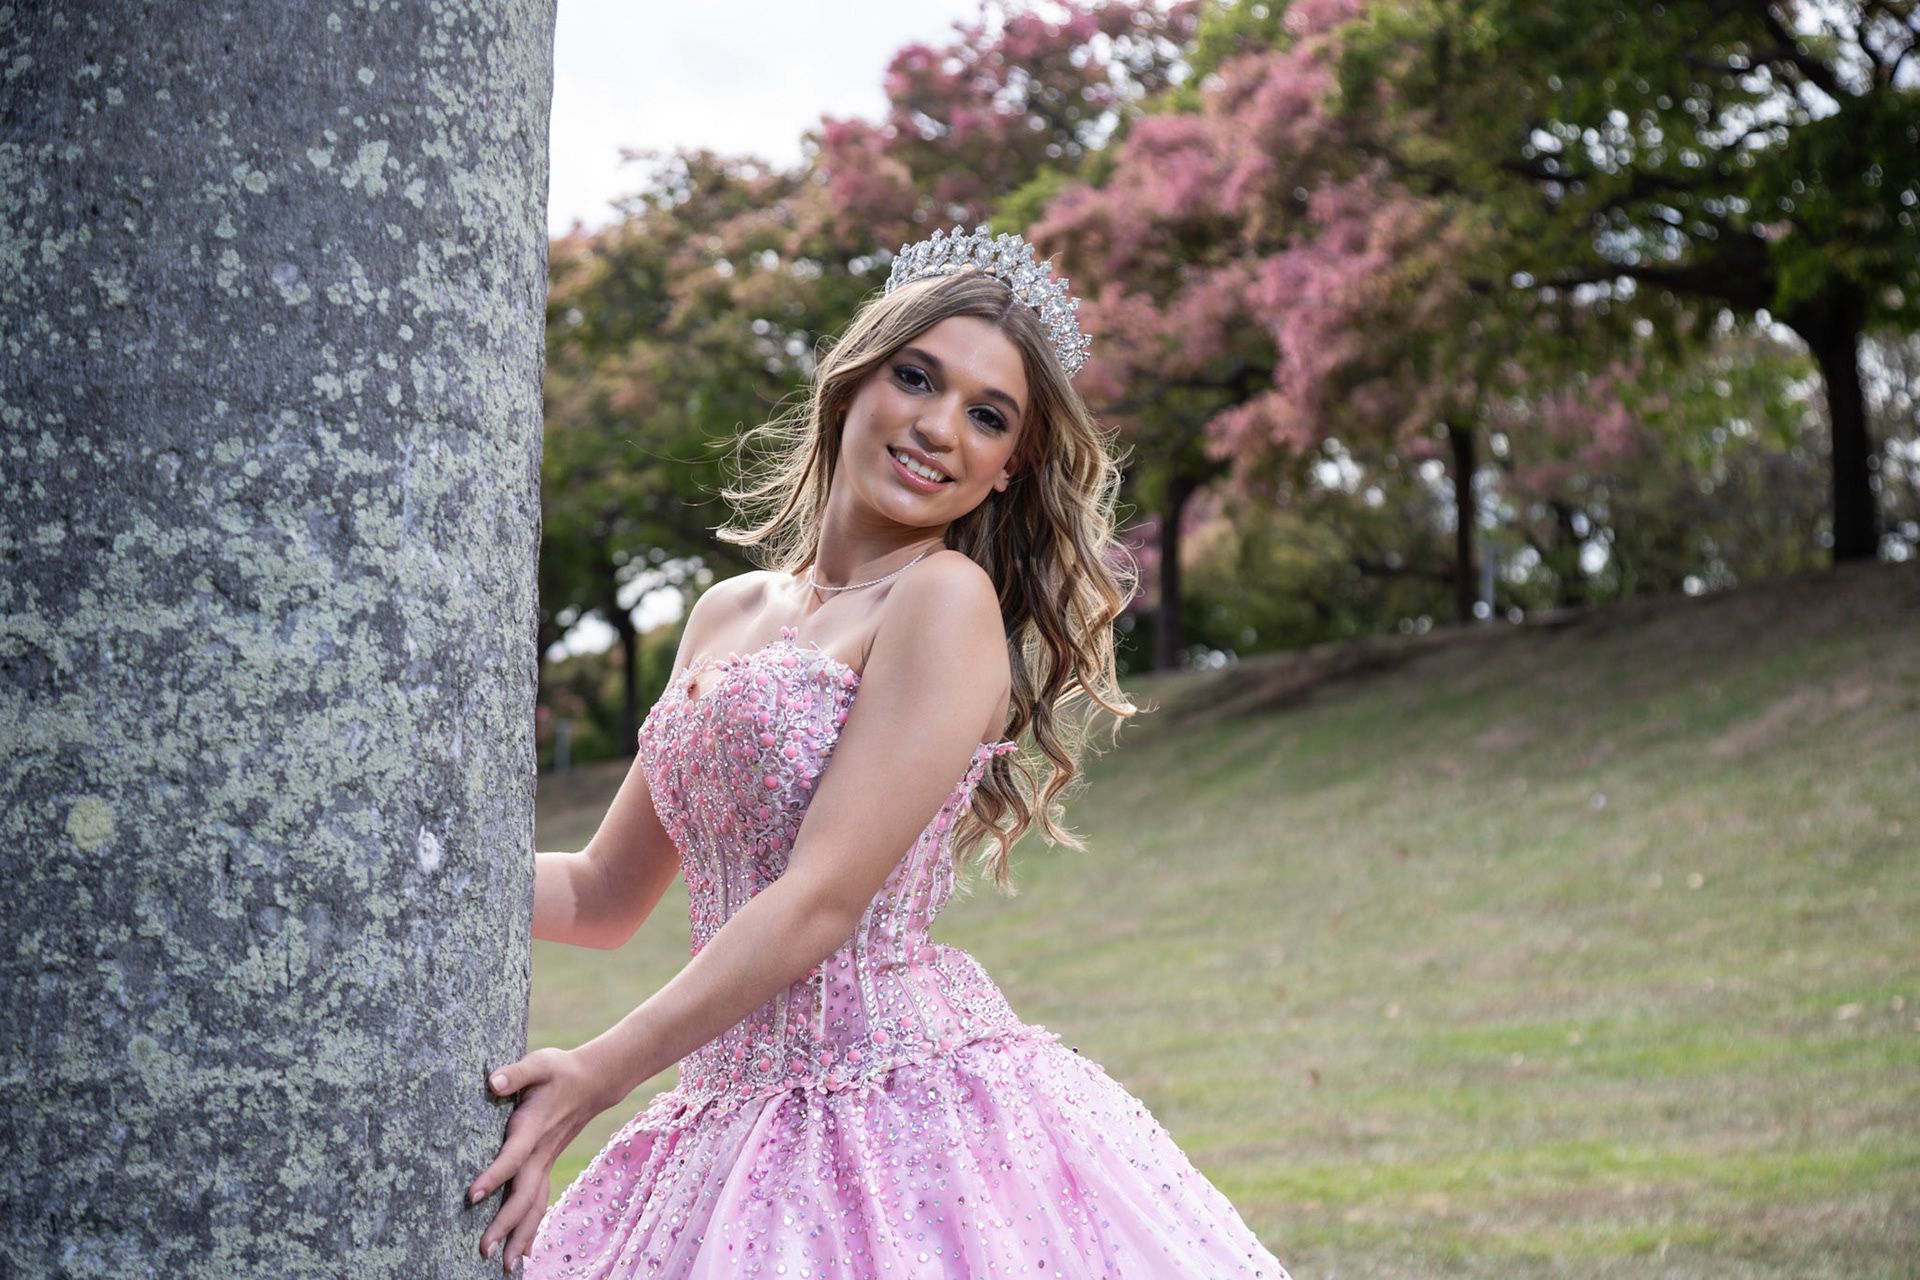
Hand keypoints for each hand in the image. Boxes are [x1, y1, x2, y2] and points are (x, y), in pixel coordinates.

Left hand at [470, 1046, 612, 1272]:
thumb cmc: (560, 1070)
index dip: (494, 1176)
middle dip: (506, 1225)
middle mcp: (541, 1152)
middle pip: (525, 1195)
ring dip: (521, 1235)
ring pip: (536, 1205)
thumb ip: (516, 1073)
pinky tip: (524, 1251)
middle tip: (484, 1251)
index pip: (513, 1157)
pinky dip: (532, 1228)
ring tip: (506, 1266)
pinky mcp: (546, 1165)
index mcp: (534, 1128)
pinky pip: (540, 1202)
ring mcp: (546, 1162)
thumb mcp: (539, 1063)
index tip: (473, 1196)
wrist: (594, 1081)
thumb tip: (492, 1082)